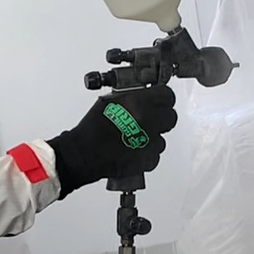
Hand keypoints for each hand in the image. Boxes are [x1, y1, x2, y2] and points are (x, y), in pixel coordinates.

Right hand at [48, 85, 176, 197]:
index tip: (160, 99)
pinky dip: (148, 153)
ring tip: (136, 136)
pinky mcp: (148, 160)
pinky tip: (134, 149)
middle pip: (170, 117)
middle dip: (161, 117)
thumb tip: (143, 94)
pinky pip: (155, 154)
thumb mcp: (109, 100)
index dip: (163, 97)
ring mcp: (150, 142)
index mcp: (139, 103)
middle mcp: (148, 121)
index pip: (167, 95)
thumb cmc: (91, 128)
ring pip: (163, 137)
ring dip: (153, 136)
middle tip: (150, 118)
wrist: (83, 154)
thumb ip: (131, 96)